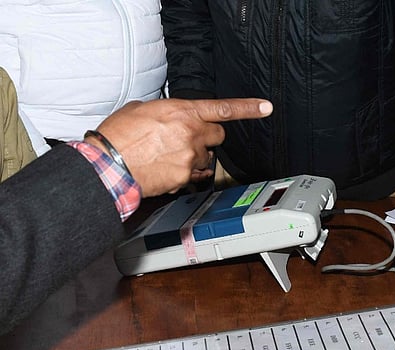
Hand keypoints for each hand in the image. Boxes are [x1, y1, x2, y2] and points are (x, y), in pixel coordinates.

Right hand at [86, 98, 272, 196]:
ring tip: (168, 156)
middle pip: (218, 136)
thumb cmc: (118, 137)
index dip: (248, 108)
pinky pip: (195, 175)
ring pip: (206, 158)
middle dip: (208, 137)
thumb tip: (169, 117)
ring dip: (194, 157)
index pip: (223, 109)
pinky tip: (167, 169)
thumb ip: (164, 112)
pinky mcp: (186, 177)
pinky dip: (186, 174)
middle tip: (189, 140)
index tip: (266, 107)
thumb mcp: (140, 110)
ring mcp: (190, 156)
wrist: (108, 164)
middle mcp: (191, 133)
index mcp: (182, 112)